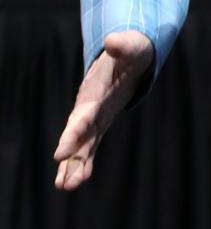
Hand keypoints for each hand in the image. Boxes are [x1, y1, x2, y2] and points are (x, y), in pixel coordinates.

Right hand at [53, 30, 154, 190]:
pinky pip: (90, 146)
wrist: (127, 56)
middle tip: (62, 180)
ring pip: (81, 146)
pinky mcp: (98, 125)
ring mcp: (93, 118)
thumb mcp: (133, 47)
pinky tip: (76, 180)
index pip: (83, 115)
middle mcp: (89, 108)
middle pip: (77, 135)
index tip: (60, 152)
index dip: (73, 133)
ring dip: (73, 165)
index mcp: (95, 91)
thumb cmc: (131, 51)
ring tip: (65, 187)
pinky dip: (84, 162)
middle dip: (70, 156)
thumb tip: (113, 42)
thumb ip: (124, 46)